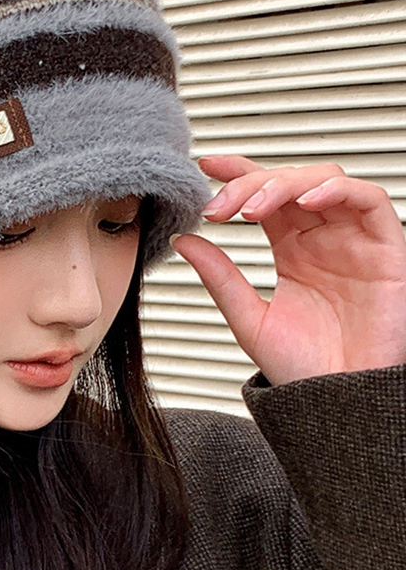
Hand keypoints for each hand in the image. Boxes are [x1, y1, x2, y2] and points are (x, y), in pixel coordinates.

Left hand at [172, 155, 405, 384]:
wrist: (339, 403)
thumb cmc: (303, 367)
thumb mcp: (249, 318)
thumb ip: (220, 277)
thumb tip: (184, 239)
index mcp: (291, 248)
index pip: (265, 193)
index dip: (238, 172)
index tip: (204, 166)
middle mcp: (321, 238)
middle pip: (289, 180)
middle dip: (250, 183)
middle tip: (221, 206)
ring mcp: (353, 240)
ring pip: (325, 180)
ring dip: (285, 182)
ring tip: (252, 207)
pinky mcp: (386, 249)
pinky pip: (371, 201)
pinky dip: (338, 190)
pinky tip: (304, 202)